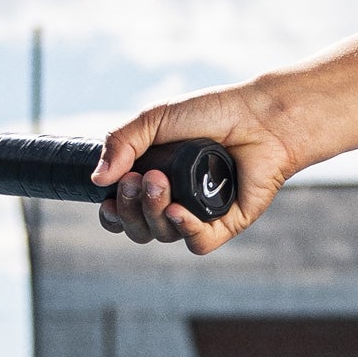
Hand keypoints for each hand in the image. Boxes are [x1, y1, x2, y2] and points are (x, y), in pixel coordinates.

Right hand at [89, 88, 291, 253]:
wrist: (261, 114)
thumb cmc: (212, 113)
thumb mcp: (155, 119)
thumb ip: (121, 143)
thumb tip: (96, 180)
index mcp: (155, 180)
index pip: (123, 213)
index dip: (112, 213)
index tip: (108, 197)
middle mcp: (175, 201)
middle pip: (139, 229)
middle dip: (130, 209)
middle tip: (136, 179)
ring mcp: (201, 214)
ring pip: (164, 234)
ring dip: (154, 212)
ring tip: (160, 180)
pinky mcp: (227, 223)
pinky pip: (199, 243)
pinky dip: (186, 230)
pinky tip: (179, 211)